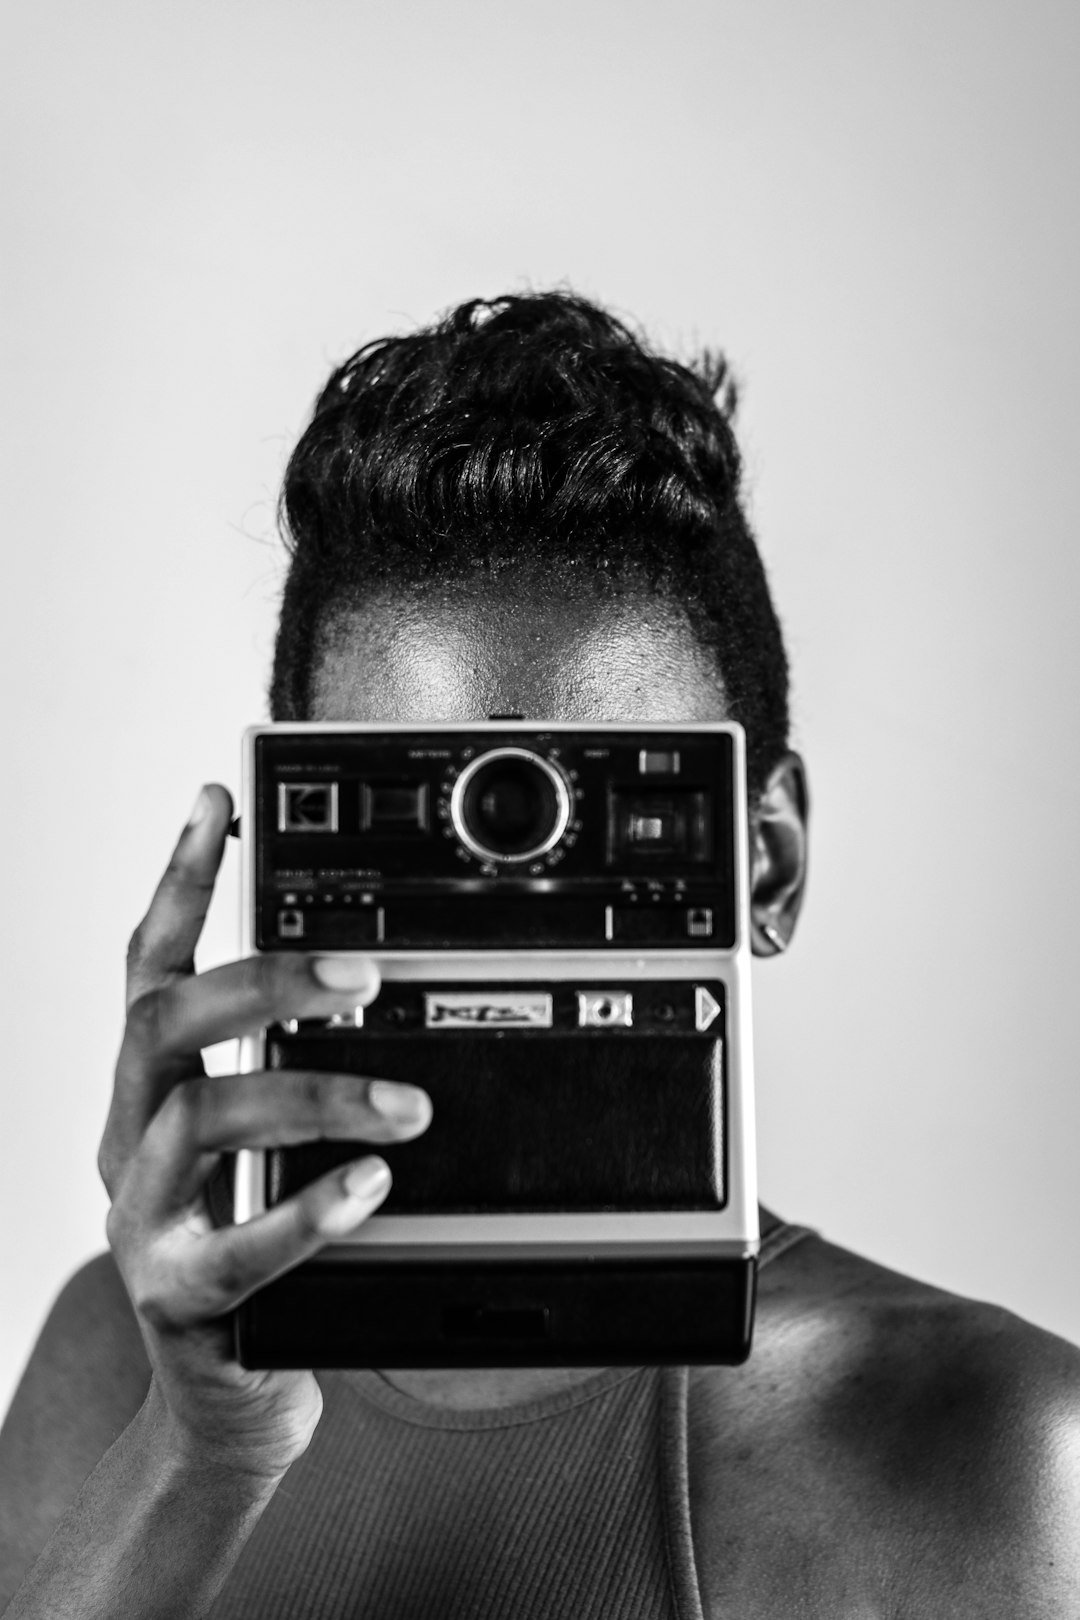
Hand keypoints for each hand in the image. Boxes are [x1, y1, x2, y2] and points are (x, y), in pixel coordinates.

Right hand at [99, 784, 431, 1479]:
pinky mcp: (177, 1299)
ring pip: (201, 1119)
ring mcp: (141, 1219)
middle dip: (265, 979)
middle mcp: (127, 1138)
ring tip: (409, 1105)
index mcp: (147, 1089)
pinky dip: (307, 1210)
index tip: (219, 802)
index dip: (180, 877)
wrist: (224, 1395)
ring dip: (312, 1095)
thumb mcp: (257, 1147)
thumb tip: (366, 971)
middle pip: (166, 1020)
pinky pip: (238, 1248)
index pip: (149, 963)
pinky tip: (372, 1184)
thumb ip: (287, 1068)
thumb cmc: (255, 1250)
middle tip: (366, 974)